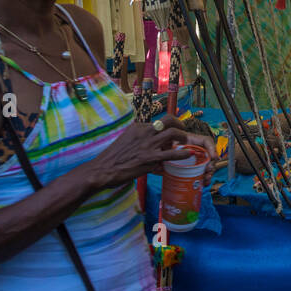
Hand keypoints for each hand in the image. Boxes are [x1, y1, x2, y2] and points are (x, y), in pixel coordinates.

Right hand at [87, 121, 218, 189]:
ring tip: (186, 142)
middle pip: (169, 120)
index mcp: (137, 127)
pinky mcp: (150, 158)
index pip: (158, 121)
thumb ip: (140, 139)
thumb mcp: (126, 140)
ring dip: (183, 136)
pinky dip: (182, 153)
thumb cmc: (113, 158)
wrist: (102, 169)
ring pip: (173, 133)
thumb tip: (154, 144)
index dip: (168, 126)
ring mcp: (148, 144)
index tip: (172, 132)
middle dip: (180, 123)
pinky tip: (188, 155)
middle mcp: (144, 131)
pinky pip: (172, 153)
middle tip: (183, 130)